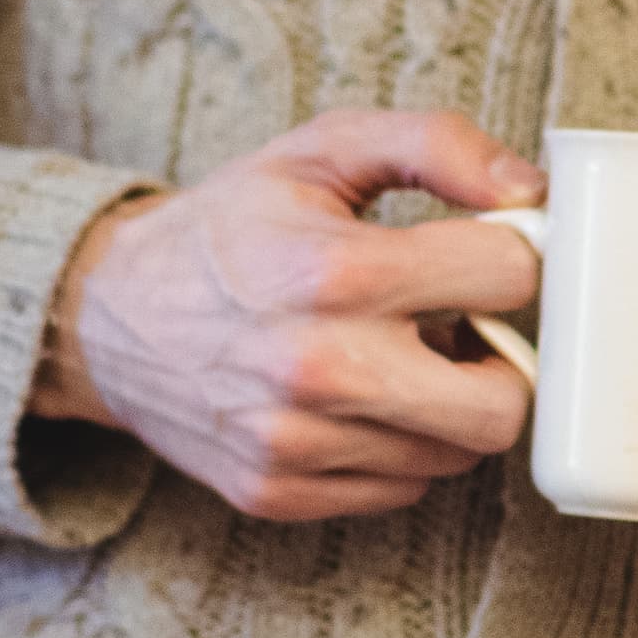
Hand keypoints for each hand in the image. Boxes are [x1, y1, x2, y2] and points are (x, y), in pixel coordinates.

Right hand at [31, 107, 544, 521]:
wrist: (109, 314)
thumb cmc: (231, 227)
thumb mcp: (322, 150)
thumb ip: (435, 144)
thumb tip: (528, 190)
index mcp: (335, 271)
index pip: (509, 277)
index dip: (514, 258)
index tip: (489, 254)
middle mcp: (319, 368)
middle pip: (501, 407)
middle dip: (501, 363)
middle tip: (464, 327)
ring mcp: (296, 442)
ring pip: (455, 454)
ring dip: (444, 405)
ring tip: (394, 354)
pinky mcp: (280, 493)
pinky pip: (401, 488)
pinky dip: (398, 446)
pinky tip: (358, 399)